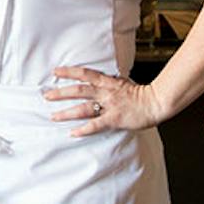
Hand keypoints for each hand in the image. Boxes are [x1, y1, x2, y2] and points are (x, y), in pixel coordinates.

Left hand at [44, 64, 162, 136]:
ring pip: (84, 108)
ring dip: (67, 112)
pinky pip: (96, 124)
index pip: (85, 73)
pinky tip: (73, 132)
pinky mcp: (115, 119)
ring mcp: (110, 106)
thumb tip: (98, 81)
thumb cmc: (142, 94)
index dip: (69, 72)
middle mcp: (106, 92)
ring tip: (54, 116)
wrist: (156, 102)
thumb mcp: (123, 83)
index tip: (55, 71)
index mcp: (108, 82)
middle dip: (61, 93)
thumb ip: (109, 83)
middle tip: (47, 96)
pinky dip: (83, 129)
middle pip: (79, 90)